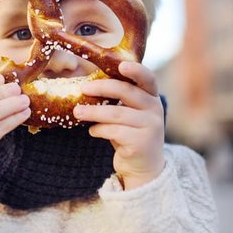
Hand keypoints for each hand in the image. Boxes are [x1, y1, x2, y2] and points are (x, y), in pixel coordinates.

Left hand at [73, 61, 164, 189]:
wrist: (143, 167)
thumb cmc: (130, 133)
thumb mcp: (128, 113)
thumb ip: (118, 100)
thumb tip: (88, 86)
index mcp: (151, 97)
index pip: (147, 78)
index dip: (136, 70)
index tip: (121, 65)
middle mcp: (155, 109)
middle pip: (126, 92)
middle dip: (102, 88)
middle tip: (83, 89)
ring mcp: (151, 126)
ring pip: (116, 113)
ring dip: (93, 112)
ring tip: (77, 112)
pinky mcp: (142, 143)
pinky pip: (114, 131)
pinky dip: (99, 130)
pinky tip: (92, 131)